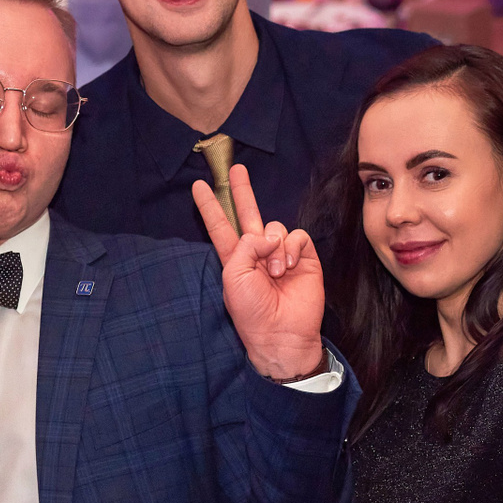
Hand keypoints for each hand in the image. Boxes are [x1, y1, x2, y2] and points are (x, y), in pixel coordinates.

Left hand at [192, 162, 325, 382]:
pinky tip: (288, 266)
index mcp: (235, 259)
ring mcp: (281, 254)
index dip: (210, 207)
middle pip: (248, 214)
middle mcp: (257, 253)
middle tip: (235, 169)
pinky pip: (297, 236)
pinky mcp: (303, 257)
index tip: (198, 187)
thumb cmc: (252, 312)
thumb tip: (267, 236)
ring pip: (276, 227)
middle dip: (241, 191)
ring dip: (274, 247)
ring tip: (275, 272)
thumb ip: (244, 247)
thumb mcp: (234, 277)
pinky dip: (292, 247)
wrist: (282, 333)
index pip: (220, 227)